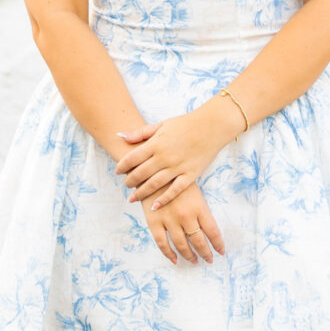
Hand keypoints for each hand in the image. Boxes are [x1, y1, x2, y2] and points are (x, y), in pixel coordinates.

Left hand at [115, 102, 237, 209]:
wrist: (212, 126)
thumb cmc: (186, 123)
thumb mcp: (162, 124)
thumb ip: (141, 132)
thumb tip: (121, 136)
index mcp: (156, 143)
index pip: (132, 158)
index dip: (122, 166)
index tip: (117, 171)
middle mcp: (165, 156)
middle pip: (141, 173)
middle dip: (130, 181)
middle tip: (126, 184)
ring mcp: (178, 167)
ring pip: (154, 184)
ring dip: (141, 192)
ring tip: (133, 198)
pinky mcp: (190, 175)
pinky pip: (175, 190)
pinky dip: (164, 199)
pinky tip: (155, 206)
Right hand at [144, 183, 225, 264]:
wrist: (152, 170)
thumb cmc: (176, 179)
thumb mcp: (194, 191)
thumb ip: (200, 210)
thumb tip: (208, 230)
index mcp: (199, 206)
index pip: (213, 231)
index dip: (218, 244)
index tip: (221, 251)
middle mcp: (186, 216)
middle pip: (199, 241)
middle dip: (206, 253)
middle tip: (209, 259)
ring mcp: (169, 220)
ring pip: (182, 245)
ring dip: (189, 255)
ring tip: (194, 261)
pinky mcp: (154, 222)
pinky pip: (162, 243)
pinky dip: (169, 254)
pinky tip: (175, 259)